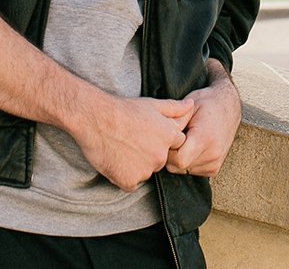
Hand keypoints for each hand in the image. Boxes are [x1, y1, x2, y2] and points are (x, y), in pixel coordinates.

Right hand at [72, 95, 194, 191]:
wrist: (96, 119)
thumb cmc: (123, 109)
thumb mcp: (152, 104)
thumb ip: (176, 108)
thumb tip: (191, 104)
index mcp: (169, 137)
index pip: (175, 145)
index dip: (160, 139)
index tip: (146, 134)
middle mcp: (160, 157)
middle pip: (160, 160)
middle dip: (149, 153)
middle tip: (131, 140)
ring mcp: (145, 171)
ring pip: (145, 172)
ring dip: (137, 165)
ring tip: (121, 148)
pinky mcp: (129, 182)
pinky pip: (131, 183)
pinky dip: (124, 175)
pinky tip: (115, 160)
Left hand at [166, 61, 241, 177]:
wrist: (228, 106)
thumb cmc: (206, 103)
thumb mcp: (189, 106)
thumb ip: (174, 122)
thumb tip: (159, 136)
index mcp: (205, 138)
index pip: (178, 159)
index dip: (168, 150)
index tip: (168, 137)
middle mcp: (212, 154)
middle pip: (178, 166)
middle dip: (171, 154)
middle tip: (175, 137)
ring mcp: (214, 163)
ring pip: (183, 170)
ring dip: (179, 158)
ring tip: (185, 140)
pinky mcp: (214, 169)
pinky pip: (191, 171)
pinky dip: (187, 162)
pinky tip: (191, 147)